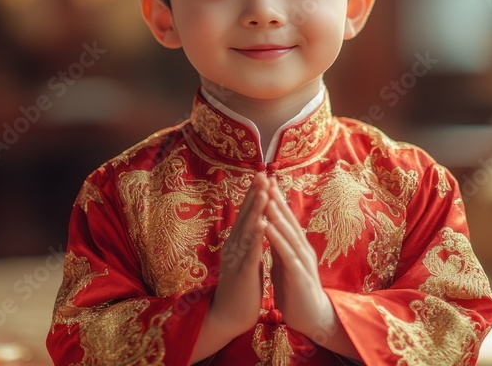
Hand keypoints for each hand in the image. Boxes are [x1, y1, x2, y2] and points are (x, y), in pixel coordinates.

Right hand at [209, 171, 269, 337]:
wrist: (227, 317)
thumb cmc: (240, 289)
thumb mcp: (245, 261)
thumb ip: (250, 243)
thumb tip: (258, 225)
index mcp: (237, 244)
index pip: (246, 215)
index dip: (254, 195)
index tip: (263, 176)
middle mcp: (234, 247)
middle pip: (245, 216)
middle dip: (254, 195)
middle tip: (262, 173)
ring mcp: (236, 259)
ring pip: (247, 231)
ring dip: (255, 210)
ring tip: (264, 191)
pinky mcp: (242, 274)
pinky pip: (250, 253)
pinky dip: (256, 238)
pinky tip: (262, 225)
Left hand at [263, 175, 335, 339]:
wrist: (312, 318)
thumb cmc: (296, 291)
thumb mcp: (284, 264)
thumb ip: (280, 247)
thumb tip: (271, 229)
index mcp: (295, 246)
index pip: (284, 219)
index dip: (275, 200)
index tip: (264, 180)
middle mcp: (301, 249)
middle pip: (287, 220)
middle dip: (276, 199)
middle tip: (266, 178)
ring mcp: (302, 261)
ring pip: (288, 234)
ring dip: (277, 215)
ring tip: (266, 197)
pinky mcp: (299, 275)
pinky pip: (287, 254)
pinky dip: (277, 239)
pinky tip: (268, 228)